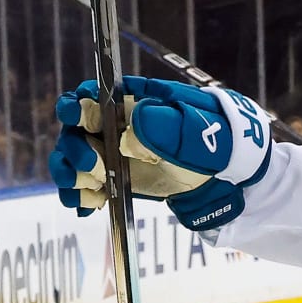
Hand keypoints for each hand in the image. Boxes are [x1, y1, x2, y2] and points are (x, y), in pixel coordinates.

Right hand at [48, 76, 273, 229]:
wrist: (230, 175)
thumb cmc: (215, 140)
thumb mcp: (196, 128)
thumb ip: (164, 125)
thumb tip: (130, 135)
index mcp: (132, 101)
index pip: (92, 96)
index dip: (76, 104)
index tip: (75, 115)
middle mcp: (115, 125)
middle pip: (73, 131)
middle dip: (75, 149)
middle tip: (95, 166)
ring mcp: (112, 153)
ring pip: (73, 160)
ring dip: (71, 175)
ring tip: (90, 191)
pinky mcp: (116, 180)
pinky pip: (86, 187)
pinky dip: (81, 197)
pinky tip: (89, 207)